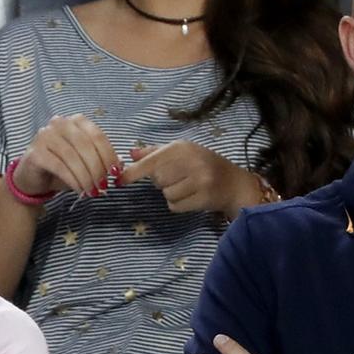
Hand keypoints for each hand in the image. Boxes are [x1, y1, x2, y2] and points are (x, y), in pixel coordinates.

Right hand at [13, 114, 121, 197]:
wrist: (33, 178)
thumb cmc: (61, 168)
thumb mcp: (85, 163)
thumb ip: (101, 160)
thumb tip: (121, 164)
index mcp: (75, 122)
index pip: (97, 136)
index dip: (109, 155)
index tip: (116, 173)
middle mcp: (59, 123)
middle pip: (85, 145)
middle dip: (98, 168)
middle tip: (103, 185)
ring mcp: (44, 136)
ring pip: (72, 157)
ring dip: (86, 177)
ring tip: (92, 191)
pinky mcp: (35, 153)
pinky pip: (59, 166)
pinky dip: (73, 180)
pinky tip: (79, 190)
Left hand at [121, 141, 258, 218]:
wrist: (235, 183)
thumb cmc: (204, 164)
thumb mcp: (181, 152)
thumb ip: (155, 152)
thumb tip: (130, 154)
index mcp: (182, 147)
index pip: (151, 161)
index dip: (133, 172)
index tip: (119, 180)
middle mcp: (191, 161)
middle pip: (157, 179)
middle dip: (162, 181)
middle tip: (178, 177)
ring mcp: (199, 180)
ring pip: (166, 194)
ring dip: (171, 194)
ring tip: (187, 187)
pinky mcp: (203, 197)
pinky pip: (175, 206)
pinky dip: (179, 204)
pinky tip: (192, 196)